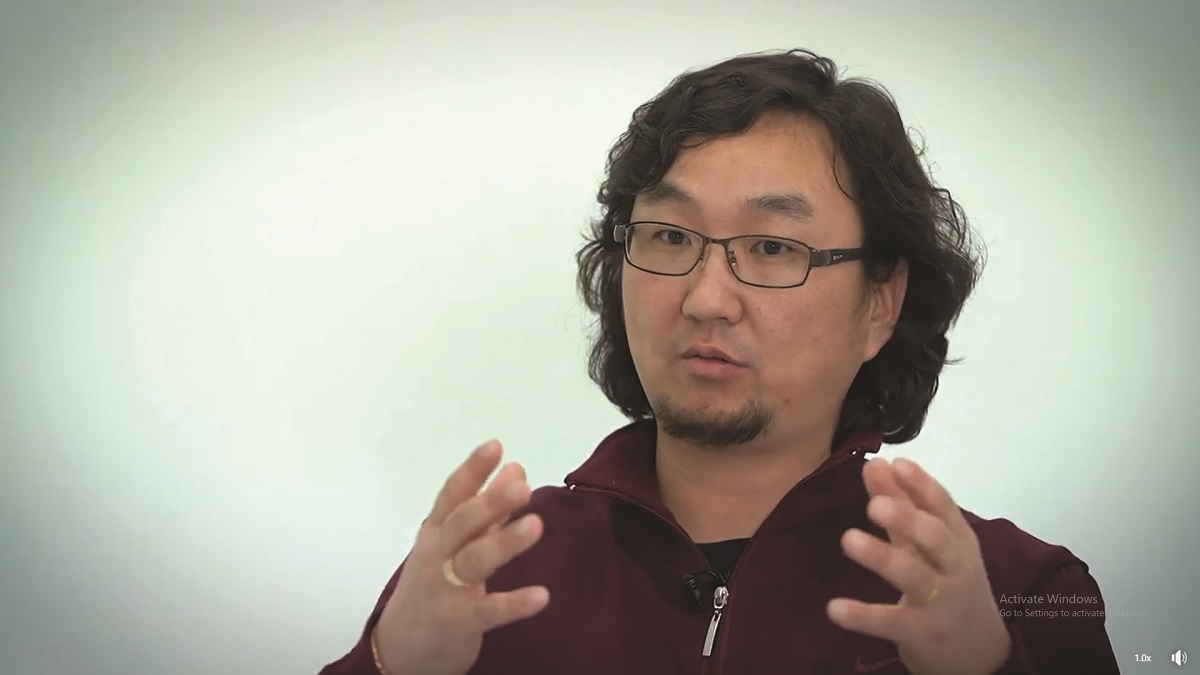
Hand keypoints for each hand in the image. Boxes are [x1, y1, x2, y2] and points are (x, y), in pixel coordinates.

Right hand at [373, 440, 549, 674]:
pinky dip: (514, 603)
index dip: (473, 470)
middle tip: (522, 486)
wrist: (400, 649)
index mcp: (437, 531)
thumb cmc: (434, 585)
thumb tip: (516, 469)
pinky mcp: (459, 621)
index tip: (495, 446)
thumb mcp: (453, 544)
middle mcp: (437, 555)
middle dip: (490, 503)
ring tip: (536, 525)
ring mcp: (445, 588)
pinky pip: (489, 611)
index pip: (453, 495)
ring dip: (504, 543)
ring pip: (474, 561)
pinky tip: (541, 595)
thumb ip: (488, 509)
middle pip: (462, 524)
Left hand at [827, 458, 1010, 674]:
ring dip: (882, 557)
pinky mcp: (921, 632)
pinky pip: (891, 622)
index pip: (944, 507)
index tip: (897, 464)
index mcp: (958, 540)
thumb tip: (875, 464)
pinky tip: (834, 608)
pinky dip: (863, 616)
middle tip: (874, 504)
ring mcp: (940, 602)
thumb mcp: (929, 545)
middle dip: (908, 519)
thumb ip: (902, 504)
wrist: (979, 650)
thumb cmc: (948, 583)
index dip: (922, 485)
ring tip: (848, 539)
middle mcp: (955, 568)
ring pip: (914, 576)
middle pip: (936, 539)